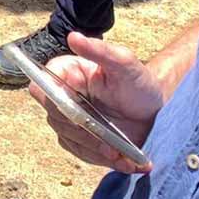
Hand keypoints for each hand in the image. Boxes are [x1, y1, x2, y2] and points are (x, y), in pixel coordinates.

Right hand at [31, 33, 165, 173]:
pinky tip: (125, 161)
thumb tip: (73, 37)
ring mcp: (70, 120)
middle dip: (83, 131)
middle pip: (56, 117)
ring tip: (121, 154)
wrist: (156, 111)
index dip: (55, 101)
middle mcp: (62, 96)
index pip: (42, 87)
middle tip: (108, 142)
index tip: (79, 113)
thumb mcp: (125, 64)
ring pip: (69, 139)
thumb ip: (101, 51)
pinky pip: (83, 154)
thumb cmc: (140, 83)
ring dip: (95, 150)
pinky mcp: (81, 140)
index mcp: (66, 73)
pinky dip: (103, 160)